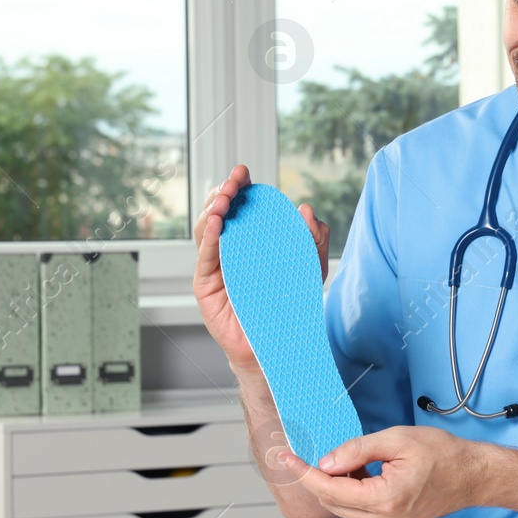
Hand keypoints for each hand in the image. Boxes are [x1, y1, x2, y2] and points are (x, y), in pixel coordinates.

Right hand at [193, 164, 329, 371]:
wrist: (280, 346)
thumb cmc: (290, 307)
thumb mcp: (309, 268)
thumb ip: (313, 239)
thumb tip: (307, 209)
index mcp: (248, 242)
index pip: (237, 209)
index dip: (237, 188)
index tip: (243, 172)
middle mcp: (228, 251)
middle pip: (216, 214)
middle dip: (222, 192)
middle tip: (233, 182)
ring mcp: (215, 268)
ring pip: (206, 231)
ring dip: (212, 211)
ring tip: (224, 199)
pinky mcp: (206, 287)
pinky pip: (205, 258)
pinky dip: (209, 238)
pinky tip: (216, 223)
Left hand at [280, 426, 489, 517]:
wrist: (472, 475)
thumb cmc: (445, 455)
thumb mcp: (397, 439)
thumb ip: (357, 450)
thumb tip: (326, 461)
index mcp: (385, 498)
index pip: (330, 489)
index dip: (304, 473)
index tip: (287, 458)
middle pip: (332, 501)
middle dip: (320, 477)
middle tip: (320, 452)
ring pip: (344, 506)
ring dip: (337, 483)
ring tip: (354, 458)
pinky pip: (359, 508)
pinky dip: (352, 489)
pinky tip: (362, 470)